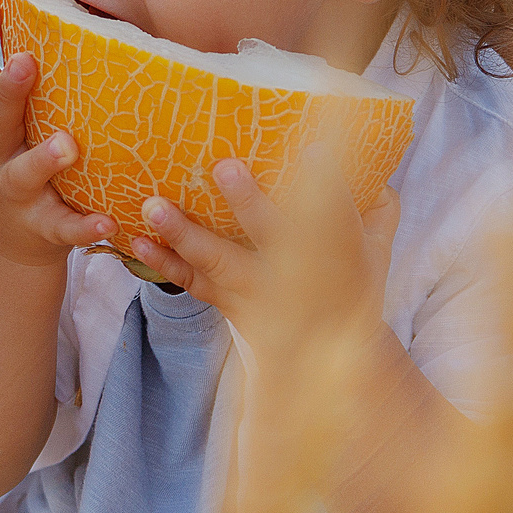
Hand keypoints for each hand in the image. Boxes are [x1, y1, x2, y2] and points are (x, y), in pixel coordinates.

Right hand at [0, 0, 116, 270]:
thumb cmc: (14, 168)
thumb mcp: (6, 130)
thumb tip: (58, 16)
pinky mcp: (40, 228)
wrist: (0, 248)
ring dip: (43, 158)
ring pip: (25, 174)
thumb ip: (21, 88)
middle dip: (8, 91)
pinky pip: (62, 227)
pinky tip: (107, 223)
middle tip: (26, 62)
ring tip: (67, 145)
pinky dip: (83, 227)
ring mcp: (15, 192)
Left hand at [129, 161, 396, 329]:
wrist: (327, 360)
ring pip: (219, 261)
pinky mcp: (229, 302)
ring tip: (154, 207)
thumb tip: (371, 162)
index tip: (313, 152)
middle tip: (225, 167)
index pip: (336, 214)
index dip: (325, 183)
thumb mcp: (377, 251)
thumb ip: (377, 207)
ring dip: (184, 233)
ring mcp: (257, 291)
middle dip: (249, 202)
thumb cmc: (352, 286)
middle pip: (272, 234)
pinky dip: (162, 263)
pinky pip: (193, 283)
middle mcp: (295, 274)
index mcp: (339, 254)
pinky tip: (134, 241)